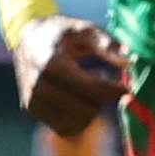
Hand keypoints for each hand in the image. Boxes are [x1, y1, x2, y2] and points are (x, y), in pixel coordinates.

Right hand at [9, 17, 128, 137]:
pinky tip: (76, 100)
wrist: (25, 37)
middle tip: (102, 82)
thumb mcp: (84, 28)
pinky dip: (76, 117)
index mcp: (51, 63)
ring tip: (87, 90)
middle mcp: (38, 85)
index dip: (113, 91)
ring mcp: (32, 100)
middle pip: (86, 109)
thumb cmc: (59, 31)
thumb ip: (106, 43)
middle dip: (102, 99)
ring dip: (89, 110)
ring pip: (77, 123)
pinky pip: (64, 127)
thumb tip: (128, 62)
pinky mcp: (30, 109)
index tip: (126, 87)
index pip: (90, 89)